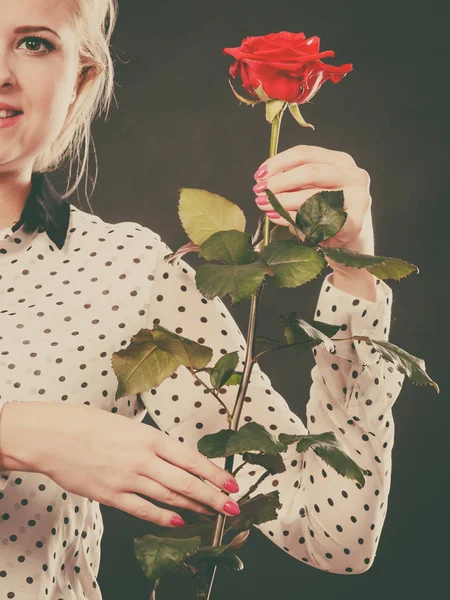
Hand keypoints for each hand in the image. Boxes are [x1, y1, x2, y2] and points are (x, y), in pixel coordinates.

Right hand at [2, 401, 239, 526]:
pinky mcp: (111, 495)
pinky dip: (162, 517)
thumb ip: (151, 444)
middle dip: (213, 496)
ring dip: (193, 507)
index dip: (214, 473)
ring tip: (210, 514)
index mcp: (149, 437)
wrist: (54, 435)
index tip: (232, 483)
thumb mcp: (129, 426)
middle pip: (186, 481)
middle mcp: (143, 458)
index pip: (191, 458)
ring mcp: (127, 478)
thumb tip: (174, 460)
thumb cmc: (89, 424)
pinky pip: (142, 509)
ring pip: (169, 497)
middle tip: (232, 507)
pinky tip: (178, 522)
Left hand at [253, 144, 374, 276]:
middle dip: (279, 182)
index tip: (259, 175)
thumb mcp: (310, 192)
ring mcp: (358, 198)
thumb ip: (291, 182)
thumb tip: (261, 180)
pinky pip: (319, 219)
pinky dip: (295, 219)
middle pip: (309, 172)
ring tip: (264, 206)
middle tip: (259, 193)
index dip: (278, 162)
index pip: (305, 154)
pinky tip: (278, 218)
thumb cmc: (325, 214)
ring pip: (313, 195)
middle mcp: (353, 175)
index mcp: (341, 161)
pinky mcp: (355, 223)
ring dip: (282, 201)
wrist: (351, 243)